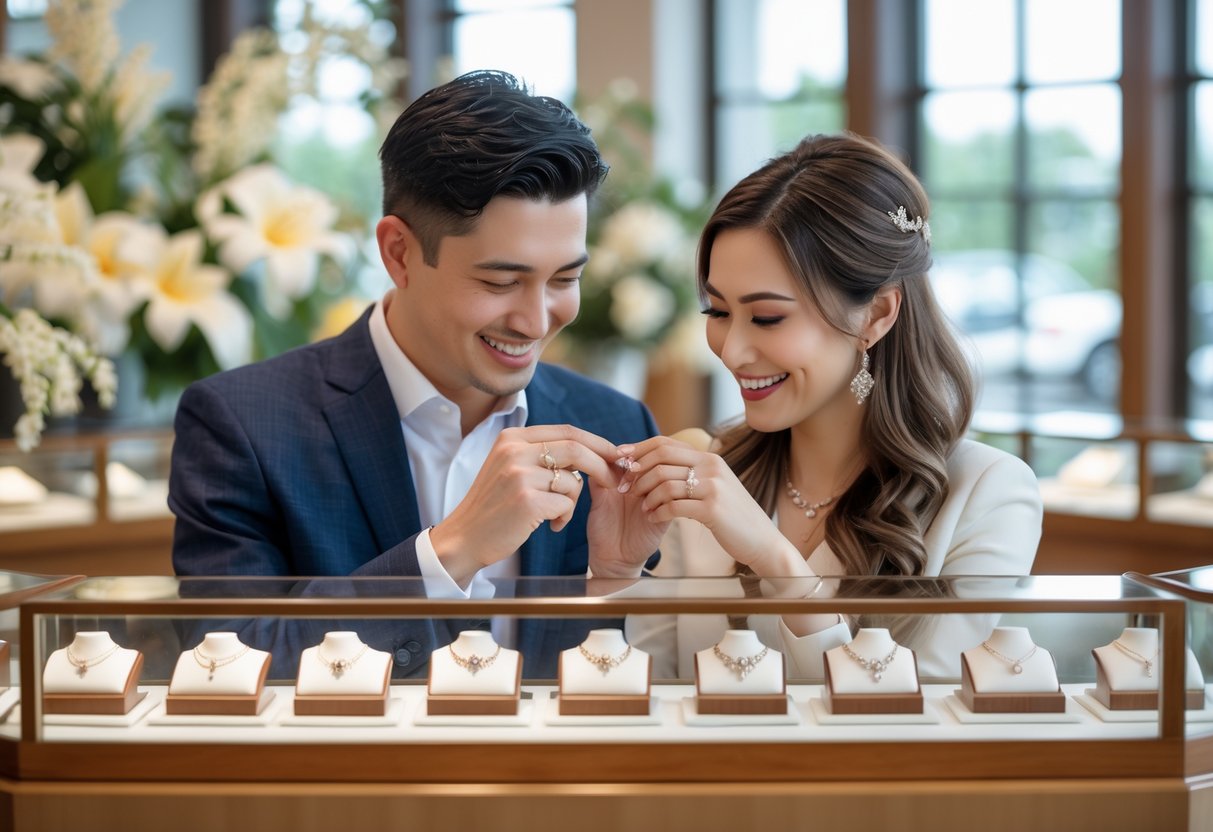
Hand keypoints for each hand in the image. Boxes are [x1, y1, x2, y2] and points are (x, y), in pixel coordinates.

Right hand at [430, 425, 620, 585]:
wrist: (464, 537)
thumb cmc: (494, 506)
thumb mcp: (510, 466)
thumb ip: (542, 454)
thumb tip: (592, 450)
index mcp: (512, 438)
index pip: (567, 431)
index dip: (598, 442)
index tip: (616, 455)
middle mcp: (514, 451)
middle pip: (577, 449)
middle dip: (603, 466)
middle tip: (615, 481)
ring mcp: (519, 475)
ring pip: (573, 481)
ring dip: (573, 502)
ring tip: (557, 515)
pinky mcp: (527, 501)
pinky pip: (567, 505)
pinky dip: (566, 517)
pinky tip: (550, 526)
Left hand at [621, 436, 802, 575]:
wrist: (762, 541)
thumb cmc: (733, 517)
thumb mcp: (715, 487)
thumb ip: (692, 474)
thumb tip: (658, 465)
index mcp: (710, 458)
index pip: (666, 443)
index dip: (638, 449)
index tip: (619, 457)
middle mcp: (712, 467)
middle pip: (661, 457)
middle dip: (637, 471)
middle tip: (624, 486)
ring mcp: (713, 487)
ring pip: (664, 482)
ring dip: (646, 495)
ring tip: (641, 506)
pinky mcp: (712, 509)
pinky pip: (672, 506)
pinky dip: (656, 512)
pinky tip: (652, 518)